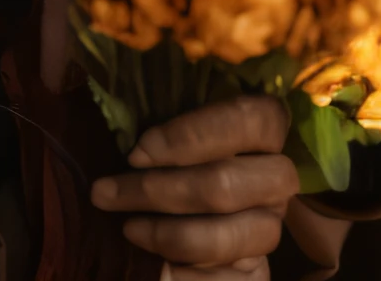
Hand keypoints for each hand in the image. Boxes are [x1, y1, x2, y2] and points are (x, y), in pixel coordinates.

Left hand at [89, 95, 299, 278]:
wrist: (177, 225)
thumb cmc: (164, 159)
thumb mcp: (166, 131)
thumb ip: (158, 117)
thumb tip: (122, 114)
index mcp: (262, 132)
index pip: (255, 120)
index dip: (194, 134)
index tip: (137, 152)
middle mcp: (275, 180)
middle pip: (226, 185)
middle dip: (158, 191)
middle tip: (106, 192)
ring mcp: (269, 227)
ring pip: (224, 236)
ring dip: (164, 233)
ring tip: (126, 228)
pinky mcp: (256, 272)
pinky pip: (222, 277)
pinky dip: (180, 270)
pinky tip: (153, 263)